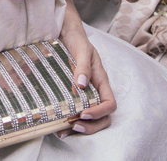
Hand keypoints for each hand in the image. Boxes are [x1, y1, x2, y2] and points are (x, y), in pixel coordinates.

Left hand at [57, 19, 114, 138]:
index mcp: (101, 81)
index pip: (109, 103)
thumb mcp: (82, 49)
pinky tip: (57, 126)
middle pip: (103, 117)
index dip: (100, 112)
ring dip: (79, 129)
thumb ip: (84, 66)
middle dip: (90, 126)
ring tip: (62, 131)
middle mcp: (95, 91)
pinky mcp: (72, 96)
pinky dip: (68, 124)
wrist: (65, 35)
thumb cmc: (77, 40)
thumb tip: (82, 84)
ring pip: (90, 120)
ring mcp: (84, 95)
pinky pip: (75, 114)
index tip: (84, 113)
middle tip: (73, 125)